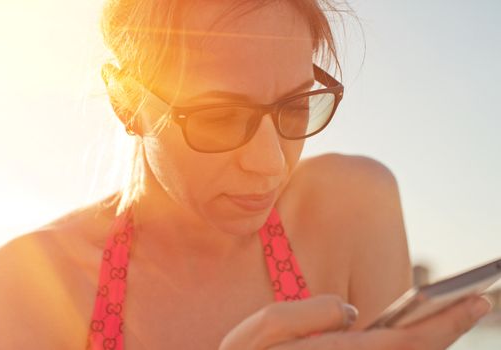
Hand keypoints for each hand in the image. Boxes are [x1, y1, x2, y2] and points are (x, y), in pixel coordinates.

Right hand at [218, 294, 491, 349]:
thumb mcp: (260, 334)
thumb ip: (305, 314)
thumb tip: (351, 312)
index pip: (406, 341)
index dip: (446, 322)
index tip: (476, 299)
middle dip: (451, 328)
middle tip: (478, 300)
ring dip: (433, 340)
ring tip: (451, 313)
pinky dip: (409, 347)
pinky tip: (411, 333)